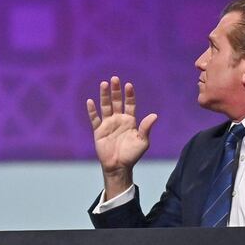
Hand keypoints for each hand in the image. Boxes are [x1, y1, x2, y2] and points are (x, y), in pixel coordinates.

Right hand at [87, 76, 156, 198]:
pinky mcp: (99, 130)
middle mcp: (118, 119)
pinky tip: (90, 101)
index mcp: (130, 120)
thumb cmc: (132, 154)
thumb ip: (146, 127)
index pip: (129, 104)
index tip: (128, 85)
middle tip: (114, 79)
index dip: (129, 95)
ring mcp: (108, 124)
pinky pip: (94, 118)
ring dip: (104, 95)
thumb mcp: (142, 141)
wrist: (119, 166)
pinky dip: (92, 110)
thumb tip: (154, 115)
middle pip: (117, 101)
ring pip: (105, 106)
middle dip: (116, 90)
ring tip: (104, 84)